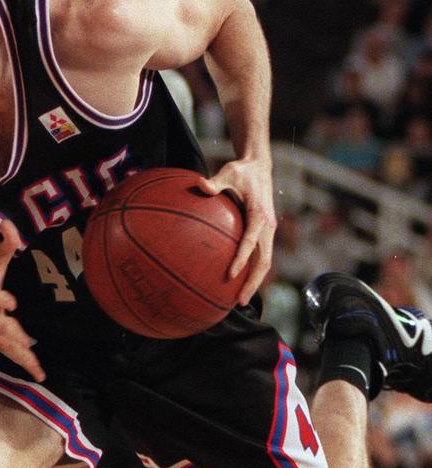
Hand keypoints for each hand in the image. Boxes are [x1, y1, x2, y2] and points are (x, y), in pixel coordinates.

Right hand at [0, 220, 44, 381]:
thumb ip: (4, 241)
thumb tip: (8, 222)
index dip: (0, 301)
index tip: (12, 303)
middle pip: (0, 331)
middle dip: (16, 342)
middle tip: (32, 351)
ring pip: (4, 346)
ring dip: (21, 359)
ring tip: (39, 373)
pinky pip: (6, 350)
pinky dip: (19, 360)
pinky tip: (34, 370)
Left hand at [197, 158, 275, 304]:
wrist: (260, 166)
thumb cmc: (242, 170)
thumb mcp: (228, 172)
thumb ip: (214, 182)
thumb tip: (199, 184)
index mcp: (260, 214)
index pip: (251, 242)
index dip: (241, 259)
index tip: (230, 275)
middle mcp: (268, 226)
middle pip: (263, 261)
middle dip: (253, 282)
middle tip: (239, 301)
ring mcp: (269, 231)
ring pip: (265, 262)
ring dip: (255, 282)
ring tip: (240, 300)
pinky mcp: (266, 232)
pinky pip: (261, 256)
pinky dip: (253, 271)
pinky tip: (239, 283)